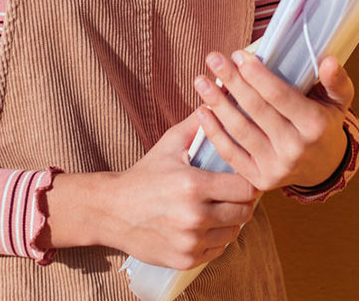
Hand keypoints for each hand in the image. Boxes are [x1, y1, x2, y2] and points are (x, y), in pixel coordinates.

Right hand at [51, 109, 260, 268]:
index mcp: (193, 185)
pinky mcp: (186, 260)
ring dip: (230, 222)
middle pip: (244, 212)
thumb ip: (198, 124)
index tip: (240, 177)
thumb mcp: (169, 144)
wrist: (112, 210)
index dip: (247, 181)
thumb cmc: (144, 174)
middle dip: (241, 202)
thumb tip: (219, 98)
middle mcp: (194, 216)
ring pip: (233, 233)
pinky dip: (215, 239)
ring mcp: (190, 241)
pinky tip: (203, 226)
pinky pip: (218, 251)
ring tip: (216, 209)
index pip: (245, 187)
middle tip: (231, 193)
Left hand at [192, 51, 355, 191]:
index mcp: (315, 125)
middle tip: (213, 58)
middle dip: (232, 81)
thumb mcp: (338, 100)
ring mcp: (277, 167)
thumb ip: (336, 80)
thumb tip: (328, 61)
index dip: (257, 75)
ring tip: (201, 81)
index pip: (279, 96)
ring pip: (240, 131)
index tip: (238, 55)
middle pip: (256, 110)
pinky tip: (201, 111)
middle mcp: (296, 148)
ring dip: (217, 104)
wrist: (323, 167)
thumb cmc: (325, 123)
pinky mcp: (260, 180)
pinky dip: (214, 132)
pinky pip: (231, 154)